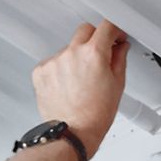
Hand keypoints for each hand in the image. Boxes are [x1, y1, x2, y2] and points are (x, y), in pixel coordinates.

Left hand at [31, 19, 130, 156]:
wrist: (73, 133)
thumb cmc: (95, 115)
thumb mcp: (117, 84)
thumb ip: (119, 59)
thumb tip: (119, 47)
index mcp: (94, 54)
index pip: (106, 27)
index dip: (114, 31)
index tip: (115, 36)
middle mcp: (72, 53)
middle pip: (85, 31)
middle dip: (95, 39)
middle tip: (99, 55)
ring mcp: (54, 62)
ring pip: (68, 48)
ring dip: (76, 57)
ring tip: (81, 80)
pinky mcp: (40, 71)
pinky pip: (53, 62)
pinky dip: (61, 69)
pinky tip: (68, 85)